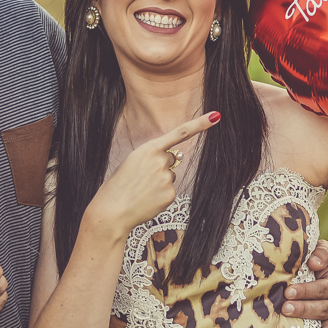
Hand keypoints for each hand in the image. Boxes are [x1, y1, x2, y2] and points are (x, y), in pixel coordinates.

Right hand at [85, 112, 220, 235]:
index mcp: (148, 149)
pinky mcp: (170, 194)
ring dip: (159, 181)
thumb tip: (172, 159)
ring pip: (170, 176)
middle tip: (141, 178)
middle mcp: (160, 161)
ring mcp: (167, 178)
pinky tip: (147, 200)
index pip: (179, 133)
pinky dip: (160, 195)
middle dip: (160, 166)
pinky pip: (170, 191)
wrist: (112, 211)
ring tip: (141, 190)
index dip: (199, 124)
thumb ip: (152, 156)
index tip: (215, 117)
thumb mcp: (131, 162)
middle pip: (171, 158)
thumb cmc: (118, 186)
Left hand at [284, 239, 327, 327]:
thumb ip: (321, 252)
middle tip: (286, 308)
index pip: (326, 287)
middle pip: (326, 308)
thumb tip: (315, 263)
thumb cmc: (311, 259)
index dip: (309, 290)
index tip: (289, 291)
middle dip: (306, 309)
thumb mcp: (319, 249)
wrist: (307, 270)